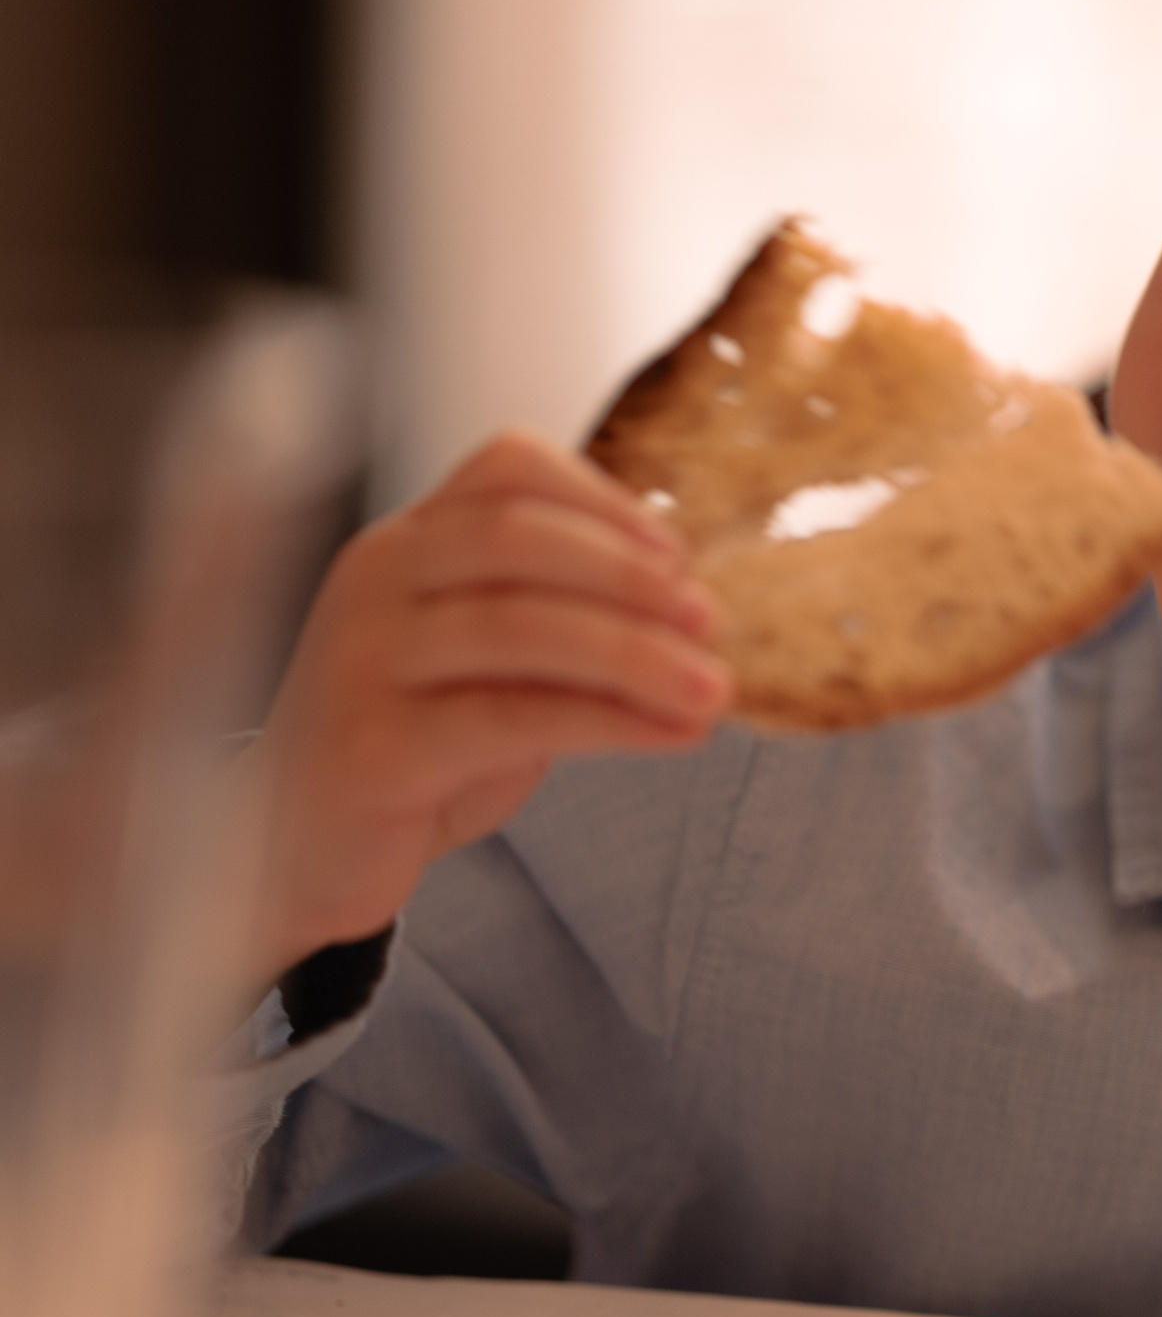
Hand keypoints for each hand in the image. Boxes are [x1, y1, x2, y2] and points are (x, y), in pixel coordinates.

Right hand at [248, 431, 728, 979]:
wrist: (294, 848)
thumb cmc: (411, 744)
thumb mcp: (493, 667)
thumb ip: (563, 622)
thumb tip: (691, 611)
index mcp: (409, 542)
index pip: (507, 468)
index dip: (604, 501)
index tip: (676, 557)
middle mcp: (376, 579)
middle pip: (521, 538)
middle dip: (631, 577)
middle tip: (709, 621)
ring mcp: (365, 658)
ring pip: (522, 627)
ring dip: (637, 655)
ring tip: (712, 689)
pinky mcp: (375, 744)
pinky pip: (511, 717)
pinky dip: (609, 722)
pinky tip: (669, 736)